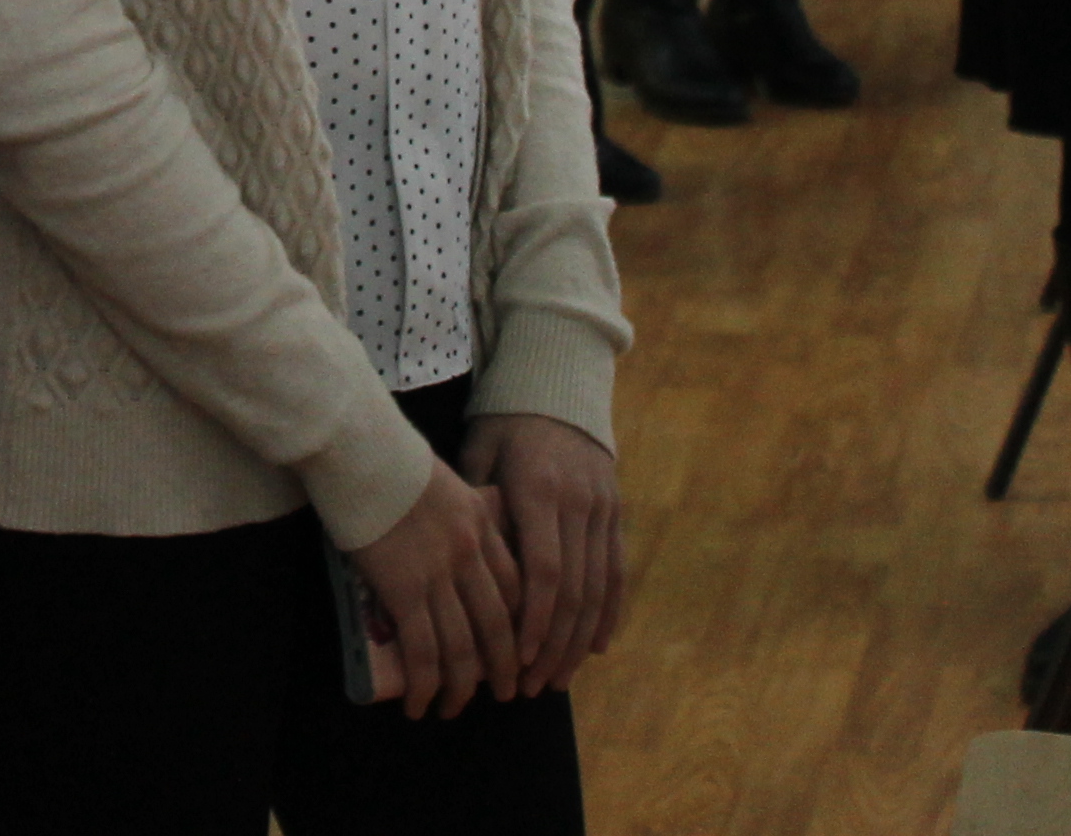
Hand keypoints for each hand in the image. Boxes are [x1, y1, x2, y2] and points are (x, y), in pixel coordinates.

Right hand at [342, 458, 524, 719]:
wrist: (358, 448)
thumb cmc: (387, 454)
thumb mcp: (440, 478)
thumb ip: (453, 508)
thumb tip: (442, 532)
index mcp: (482, 524)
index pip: (516, 587)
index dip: (522, 625)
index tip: (519, 647)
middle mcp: (470, 554)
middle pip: (499, 625)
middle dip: (504, 667)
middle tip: (505, 693)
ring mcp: (439, 574)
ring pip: (462, 646)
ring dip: (460, 686)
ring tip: (454, 708)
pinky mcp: (403, 589)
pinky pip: (423, 649)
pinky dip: (424, 683)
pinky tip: (419, 703)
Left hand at [457, 414, 625, 694]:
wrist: (559, 383)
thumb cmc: (505, 420)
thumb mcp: (480, 450)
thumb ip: (474, 501)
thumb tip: (453, 556)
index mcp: (540, 490)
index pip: (544, 570)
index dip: (535, 619)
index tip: (518, 657)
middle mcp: (579, 504)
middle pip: (573, 590)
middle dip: (554, 645)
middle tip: (533, 685)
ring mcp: (603, 509)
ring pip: (598, 589)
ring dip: (580, 640)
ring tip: (558, 679)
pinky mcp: (616, 512)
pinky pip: (617, 572)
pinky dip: (609, 613)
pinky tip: (597, 647)